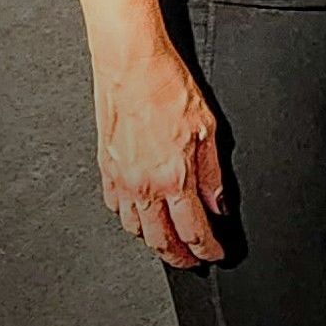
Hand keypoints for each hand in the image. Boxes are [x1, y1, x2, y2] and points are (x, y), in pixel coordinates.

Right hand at [93, 45, 226, 268]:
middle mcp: (144, 185)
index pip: (194, 229)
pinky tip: (141, 216)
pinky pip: (116, 209)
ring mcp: (121, 180)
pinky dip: (131, 220)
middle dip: (180, 258)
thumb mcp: (206, 126)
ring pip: (137, 230)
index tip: (215, 254)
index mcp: (173, 176)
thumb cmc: (166, 84)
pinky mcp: (106, 169)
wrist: (130, 63)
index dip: (207, 249)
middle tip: (194, 261)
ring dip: (155, 243)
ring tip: (170, 244)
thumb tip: (220, 202)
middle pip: (162, 241)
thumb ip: (212, 171)